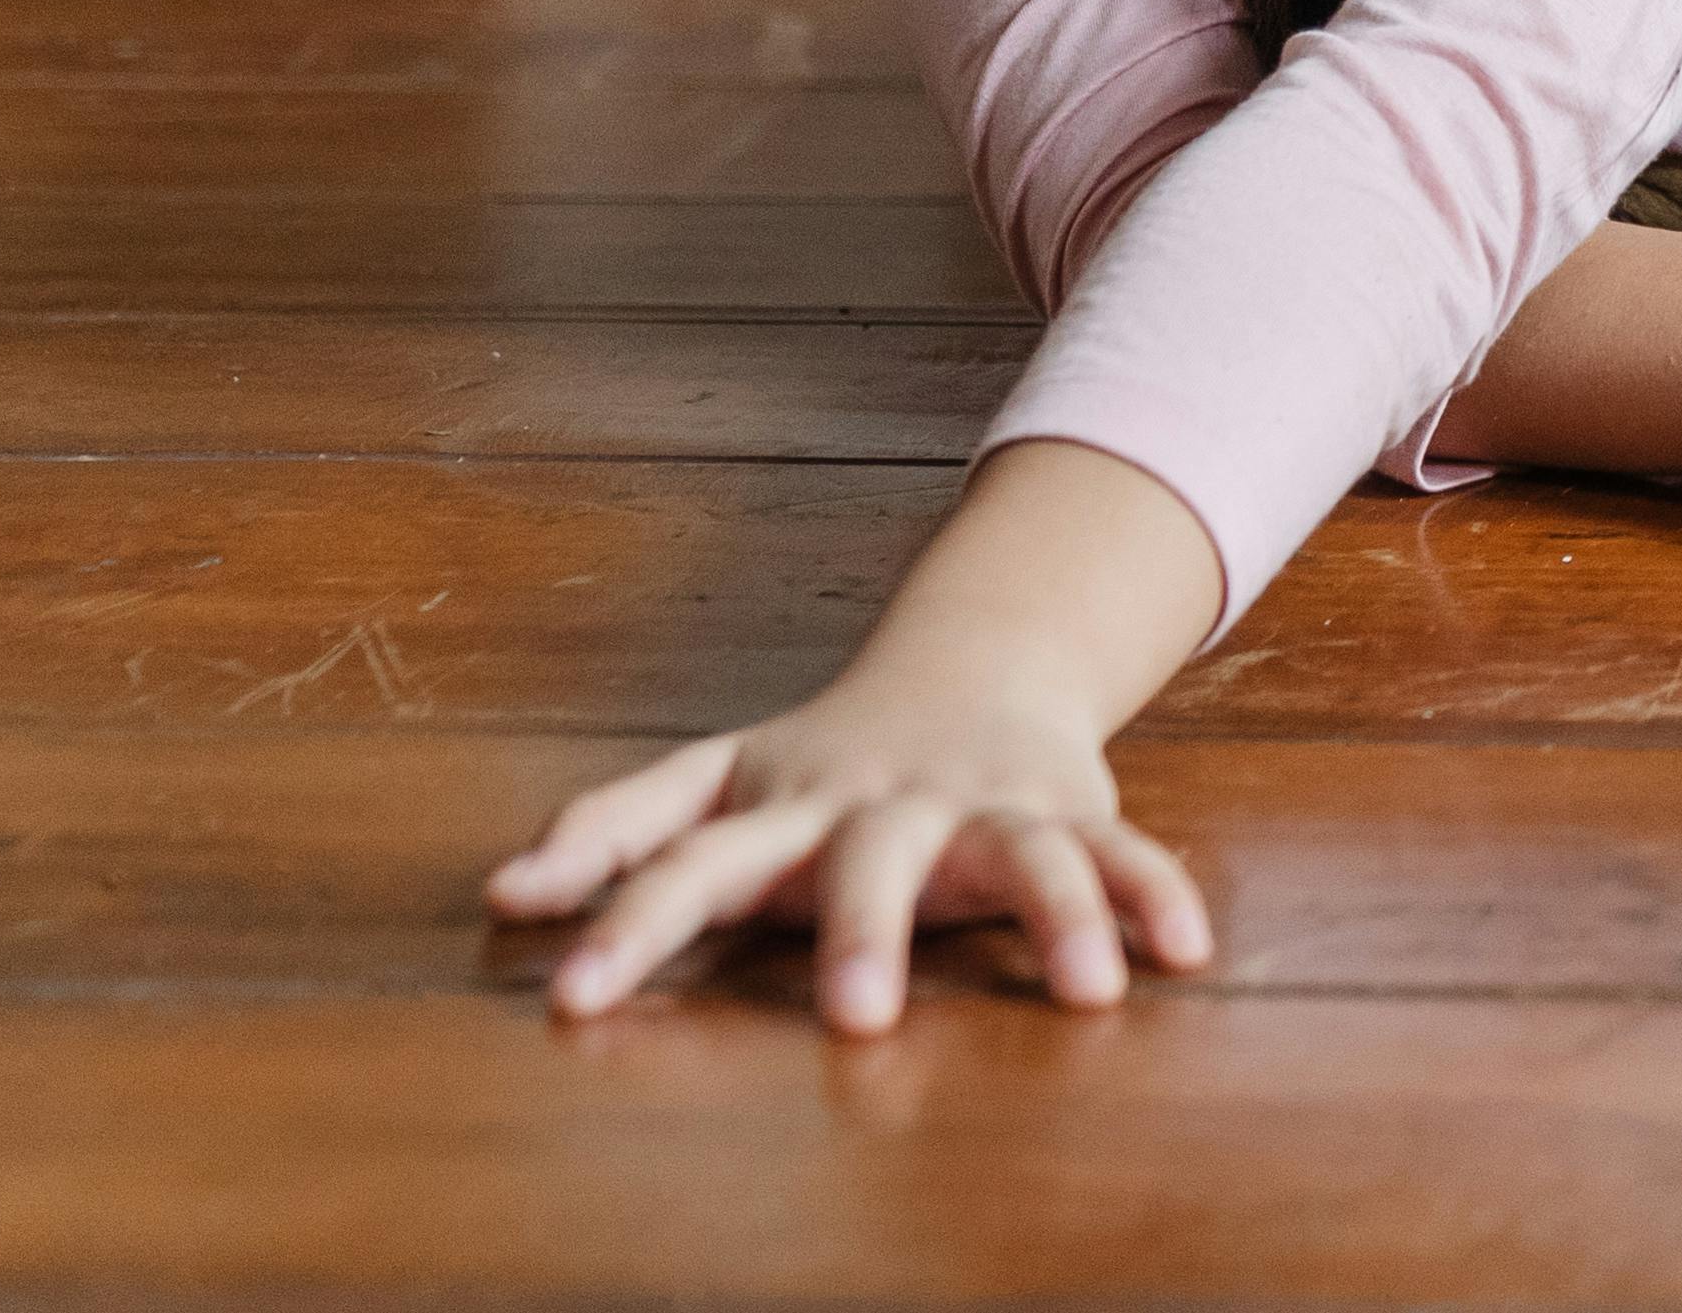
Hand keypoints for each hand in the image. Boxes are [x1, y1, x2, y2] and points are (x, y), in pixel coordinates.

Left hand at [486, 667, 1214, 1032]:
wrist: (977, 661)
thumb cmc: (821, 760)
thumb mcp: (713, 780)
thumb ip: (613, 832)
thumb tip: (498, 895)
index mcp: (784, 807)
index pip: (691, 865)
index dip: (628, 925)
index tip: (567, 998)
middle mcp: (887, 805)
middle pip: (872, 861)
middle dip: (868, 932)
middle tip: (857, 1019)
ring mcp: (986, 806)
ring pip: (1026, 855)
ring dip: (1059, 917)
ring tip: (1083, 991)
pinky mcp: (1070, 813)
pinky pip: (1123, 852)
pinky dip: (1156, 895)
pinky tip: (1183, 952)